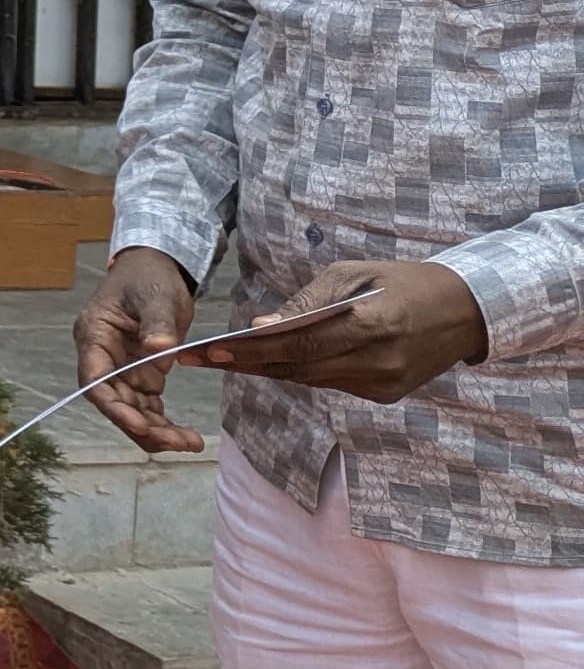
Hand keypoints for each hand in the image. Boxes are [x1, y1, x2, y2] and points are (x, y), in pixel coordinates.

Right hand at [74, 243, 204, 453]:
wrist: (156, 268)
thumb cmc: (149, 277)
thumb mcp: (155, 295)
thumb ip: (157, 322)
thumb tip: (159, 349)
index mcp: (95, 336)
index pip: (95, 380)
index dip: (114, 407)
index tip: (141, 425)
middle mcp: (103, 358)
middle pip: (114, 402)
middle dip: (142, 426)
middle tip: (177, 443)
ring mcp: (122, 368)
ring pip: (132, 409)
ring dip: (156, 431)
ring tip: (189, 443)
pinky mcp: (141, 373)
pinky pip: (149, 405)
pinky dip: (165, 422)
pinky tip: (187, 436)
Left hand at [196, 257, 488, 404]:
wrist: (466, 310)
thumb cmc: (402, 280)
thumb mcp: (354, 274)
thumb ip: (308, 303)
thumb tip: (262, 327)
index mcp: (371, 325)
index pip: (298, 344)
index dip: (251, 350)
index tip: (209, 351)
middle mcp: (378, 361)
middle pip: (297, 367)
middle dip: (246, 363)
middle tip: (200, 360)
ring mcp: (384, 383)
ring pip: (311, 380)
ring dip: (268, 370)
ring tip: (224, 360)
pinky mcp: (387, 394)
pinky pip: (331, 384)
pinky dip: (301, 372)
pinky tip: (271, 363)